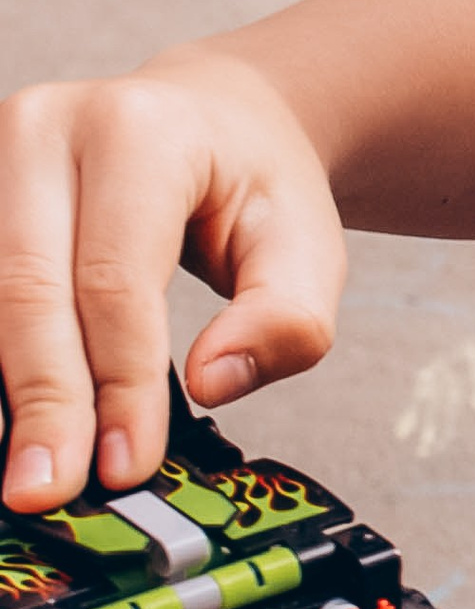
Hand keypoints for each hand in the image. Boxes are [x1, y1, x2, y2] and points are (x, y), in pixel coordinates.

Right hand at [0, 54, 346, 507]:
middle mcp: (47, 128)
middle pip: (27, 286)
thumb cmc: (254, 186)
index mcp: (139, 132)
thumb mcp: (310, 246)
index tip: (124, 467)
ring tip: (25, 468)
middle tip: (43, 491)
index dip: (117, 381)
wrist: (211, 118)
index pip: (116, 277)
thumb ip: (284, 321)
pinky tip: (11, 417)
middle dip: (41, 400)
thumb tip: (210, 385)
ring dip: (6, 386)